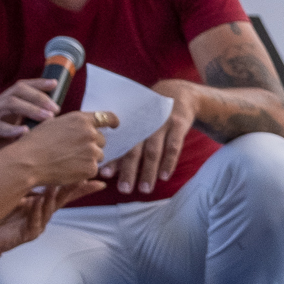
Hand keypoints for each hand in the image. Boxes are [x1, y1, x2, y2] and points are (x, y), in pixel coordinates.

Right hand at [0, 78, 61, 137]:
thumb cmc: (5, 140)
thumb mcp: (18, 125)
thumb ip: (31, 117)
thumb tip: (54, 111)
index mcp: (5, 102)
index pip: (21, 87)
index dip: (37, 83)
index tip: (55, 83)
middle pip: (17, 91)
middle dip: (38, 97)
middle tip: (56, 108)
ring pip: (10, 103)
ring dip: (31, 108)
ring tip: (49, 117)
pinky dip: (13, 128)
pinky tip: (26, 130)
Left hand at [0, 181, 103, 253]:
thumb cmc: (5, 215)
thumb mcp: (19, 196)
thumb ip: (31, 186)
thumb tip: (42, 168)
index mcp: (43, 205)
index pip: (66, 194)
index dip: (82, 188)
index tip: (98, 181)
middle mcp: (44, 214)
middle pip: (63, 200)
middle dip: (75, 190)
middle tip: (85, 179)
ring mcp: (38, 225)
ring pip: (49, 210)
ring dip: (53, 197)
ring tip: (55, 185)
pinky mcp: (28, 234)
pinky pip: (34, 222)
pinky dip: (36, 211)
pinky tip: (38, 201)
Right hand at [3, 110, 114, 187]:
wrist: (28, 161)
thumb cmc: (36, 142)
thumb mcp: (54, 124)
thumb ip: (74, 124)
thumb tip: (87, 127)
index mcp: (80, 120)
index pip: (107, 117)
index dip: (113, 121)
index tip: (115, 125)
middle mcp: (90, 134)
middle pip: (101, 140)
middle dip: (91, 144)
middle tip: (72, 149)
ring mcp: (92, 151)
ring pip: (98, 155)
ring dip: (87, 158)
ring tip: (67, 159)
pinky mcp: (91, 168)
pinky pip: (93, 169)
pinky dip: (83, 170)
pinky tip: (68, 168)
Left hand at [105, 79, 196, 193]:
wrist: (177, 93)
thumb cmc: (151, 112)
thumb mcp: (136, 116)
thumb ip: (124, 133)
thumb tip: (104, 155)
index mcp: (129, 121)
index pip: (117, 142)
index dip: (112, 158)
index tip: (104, 174)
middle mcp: (143, 122)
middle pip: (134, 150)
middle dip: (128, 171)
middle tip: (124, 190)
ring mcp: (161, 123)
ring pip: (153, 151)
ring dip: (148, 171)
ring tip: (145, 189)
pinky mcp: (178, 125)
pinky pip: (174, 146)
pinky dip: (169, 162)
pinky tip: (164, 177)